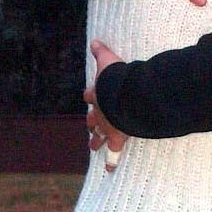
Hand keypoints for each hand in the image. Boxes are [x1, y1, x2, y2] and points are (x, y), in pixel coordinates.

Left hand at [84, 40, 128, 171]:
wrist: (123, 95)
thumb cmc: (117, 77)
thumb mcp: (108, 61)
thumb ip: (101, 51)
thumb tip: (94, 41)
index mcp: (98, 94)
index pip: (91, 95)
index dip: (91, 96)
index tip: (89, 96)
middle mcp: (99, 112)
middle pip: (91, 119)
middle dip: (91, 123)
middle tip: (89, 128)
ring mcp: (107, 126)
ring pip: (98, 136)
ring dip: (95, 142)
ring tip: (93, 147)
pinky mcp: (116, 136)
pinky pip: (113, 151)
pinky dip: (111, 161)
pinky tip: (109, 170)